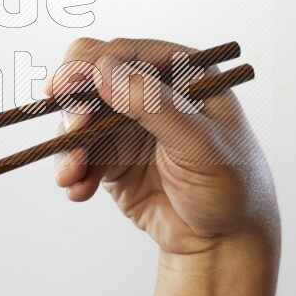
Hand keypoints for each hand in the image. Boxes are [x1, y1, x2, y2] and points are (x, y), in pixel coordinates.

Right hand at [48, 36, 278, 257]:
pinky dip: (72, 171)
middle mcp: (151, 93)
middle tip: (73, 133)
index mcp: (180, 74)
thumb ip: (154, 104)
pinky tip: (78, 190)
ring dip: (69, 145)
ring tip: (71, 175)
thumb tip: (105, 69)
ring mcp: (128, 126)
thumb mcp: (199, 143)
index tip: (64, 87)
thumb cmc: (231, 185)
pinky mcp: (113, 159)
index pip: (124, 53)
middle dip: (75, 108)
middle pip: (91, 82)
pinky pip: (79, 155)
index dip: (88, 64)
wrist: (225, 242)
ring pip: (79, 120)